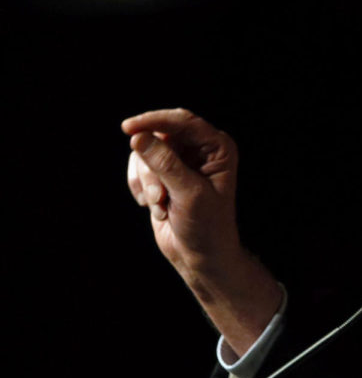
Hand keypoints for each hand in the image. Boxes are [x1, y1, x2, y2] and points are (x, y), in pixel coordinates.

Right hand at [122, 108, 281, 354]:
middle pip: (159, 135)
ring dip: (147, 182)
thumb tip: (139, 137)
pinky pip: (138, 167)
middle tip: (157, 194)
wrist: (200, 256)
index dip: (154, 121)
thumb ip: (165, 164)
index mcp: (217, 148)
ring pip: (144, 152)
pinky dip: (141, 187)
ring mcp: (180, 161)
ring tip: (161, 206)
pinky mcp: (163, 175)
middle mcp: (200, 150)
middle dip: (151, 165)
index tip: (128, 129)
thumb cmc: (206, 227)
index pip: (183, 121)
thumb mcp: (189, 194)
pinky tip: (155, 208)